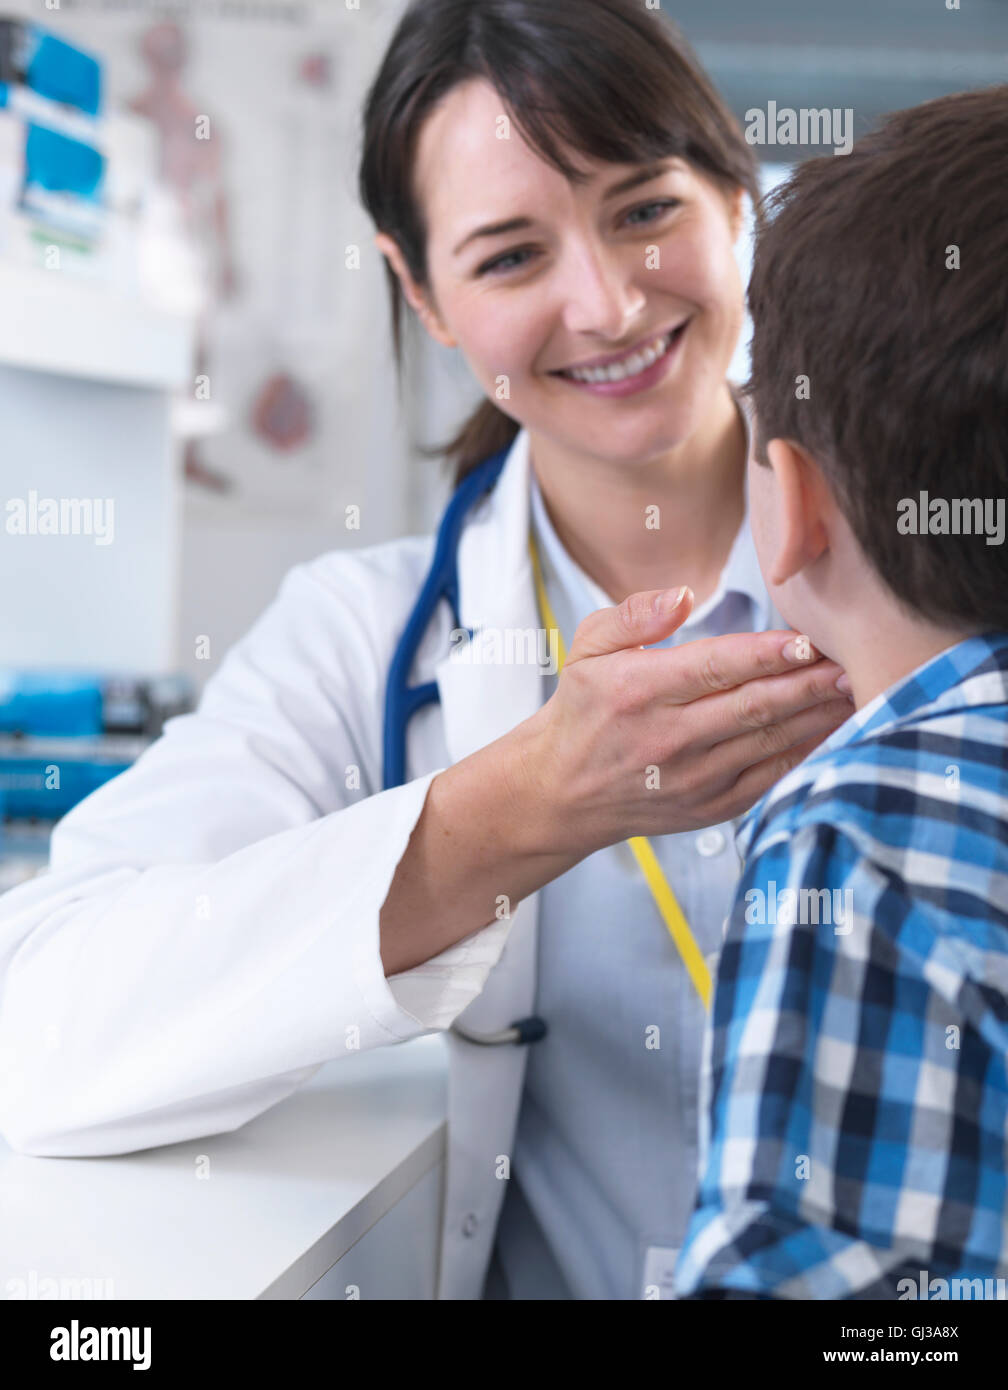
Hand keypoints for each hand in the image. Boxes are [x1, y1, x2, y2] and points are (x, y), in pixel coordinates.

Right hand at [515, 586, 852, 854]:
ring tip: (858, 689)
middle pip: (754, 706)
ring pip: (770, 741)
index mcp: (638, 691)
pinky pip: (771, 777)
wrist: (563, 792)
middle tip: (853, 660)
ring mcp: (694, 778)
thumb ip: (633, 615)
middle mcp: (668, 738)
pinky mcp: (712, 807)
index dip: (766, 654)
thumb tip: (682, 596)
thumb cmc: (584, 710)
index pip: (715, 668)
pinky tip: (835, 730)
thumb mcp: (587, 647)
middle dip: (809, 682)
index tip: (808, 639)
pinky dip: (807, 754)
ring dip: (818, 716)